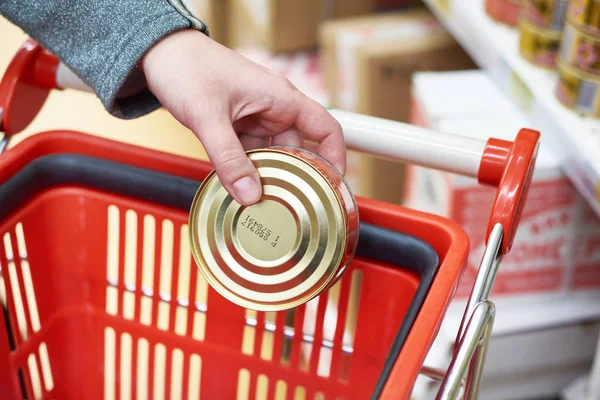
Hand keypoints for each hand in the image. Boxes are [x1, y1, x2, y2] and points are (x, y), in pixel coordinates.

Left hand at [141, 29, 344, 204]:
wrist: (160, 54)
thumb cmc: (187, 67)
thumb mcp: (208, 116)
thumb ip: (228, 158)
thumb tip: (249, 194)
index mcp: (281, 98)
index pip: (325, 128)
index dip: (335, 157)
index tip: (333, 186)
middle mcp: (274, 109)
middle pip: (298, 150)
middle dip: (294, 178)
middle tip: (287, 206)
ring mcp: (256, 118)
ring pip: (272, 156)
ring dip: (266, 176)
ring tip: (260, 202)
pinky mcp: (238, 126)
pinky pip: (251, 154)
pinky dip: (247, 170)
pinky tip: (239, 187)